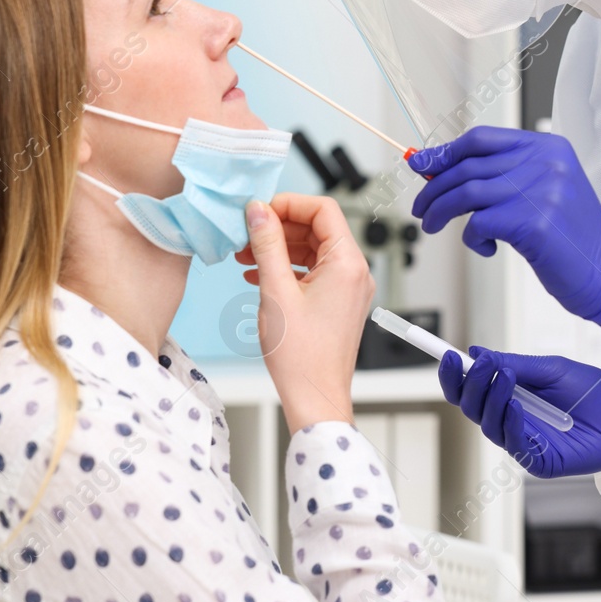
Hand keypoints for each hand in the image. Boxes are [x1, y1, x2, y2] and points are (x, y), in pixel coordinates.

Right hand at [237, 194, 374, 430]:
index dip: (289, 204)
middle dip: (280, 227)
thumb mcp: (275, 291)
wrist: (315, 397)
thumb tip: (258, 211)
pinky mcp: (338, 302)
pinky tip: (258, 274)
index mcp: (348, 263)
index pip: (323, 209)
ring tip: (245, 255)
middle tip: (246, 233)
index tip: (260, 211)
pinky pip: (314, 271)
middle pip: (318, 228)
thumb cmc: (301, 355)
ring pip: (313, 250)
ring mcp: (348, 287)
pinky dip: (287, 267)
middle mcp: (355, 271)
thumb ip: (267, 245)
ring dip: (279, 248)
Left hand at [409, 126, 600, 331]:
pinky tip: (487, 247)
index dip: (445, 152)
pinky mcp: (533, 223)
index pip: (481, 139)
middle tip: (422, 208)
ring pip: (466, 192)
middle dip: (434, 188)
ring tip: (434, 226)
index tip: (421, 166)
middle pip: (468, 165)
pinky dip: (472, 238)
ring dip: (440, 211)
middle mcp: (545, 163)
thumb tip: (441, 172)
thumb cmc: (572, 237)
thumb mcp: (543, 193)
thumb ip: (502, 177)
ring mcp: (540, 191)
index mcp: (548, 148)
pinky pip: (478, 223)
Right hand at [438, 347, 600, 478]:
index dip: (455, 377)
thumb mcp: (549, 369)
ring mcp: (524, 443)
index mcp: (509, 399)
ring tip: (503, 376)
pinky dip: (511, 423)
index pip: (471, 391)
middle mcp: (511, 422)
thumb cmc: (592, 391)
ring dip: (491, 399)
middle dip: (470, 385)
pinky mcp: (539, 462)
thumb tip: (476, 354)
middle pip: (473, 408)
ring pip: (489, 425)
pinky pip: (515, 444)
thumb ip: (514, 364)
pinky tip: (515, 406)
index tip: (446, 357)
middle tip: (478, 365)